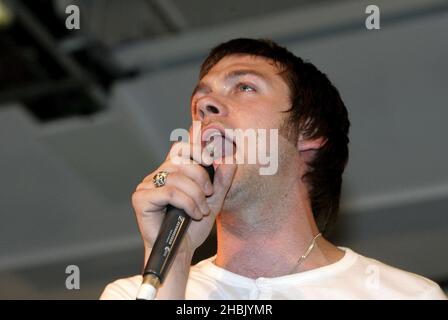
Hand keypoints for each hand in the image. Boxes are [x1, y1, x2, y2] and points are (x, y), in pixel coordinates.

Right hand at [132, 140, 235, 260]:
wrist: (181, 251)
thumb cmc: (193, 227)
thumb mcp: (214, 200)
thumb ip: (222, 180)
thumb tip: (229, 158)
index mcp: (171, 172)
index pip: (180, 148)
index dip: (196, 150)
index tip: (211, 162)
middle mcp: (156, 176)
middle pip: (180, 160)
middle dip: (200, 177)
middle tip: (209, 195)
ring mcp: (146, 186)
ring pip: (176, 177)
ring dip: (195, 195)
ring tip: (201, 211)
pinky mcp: (141, 199)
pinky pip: (168, 192)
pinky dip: (186, 203)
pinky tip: (193, 214)